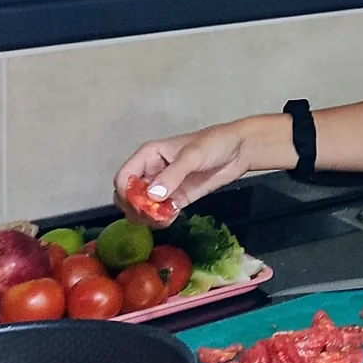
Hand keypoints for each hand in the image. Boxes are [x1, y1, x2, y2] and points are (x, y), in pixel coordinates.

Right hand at [113, 122, 259, 226]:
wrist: (240, 150)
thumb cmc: (214, 144)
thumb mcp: (193, 156)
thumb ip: (173, 174)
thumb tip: (152, 195)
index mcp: (148, 156)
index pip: (123, 178)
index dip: (125, 193)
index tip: (139, 205)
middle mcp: (151, 172)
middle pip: (128, 196)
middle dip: (135, 209)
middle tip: (150, 216)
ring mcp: (163, 187)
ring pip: (143, 207)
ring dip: (148, 217)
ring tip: (163, 219)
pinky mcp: (176, 198)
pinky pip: (160, 212)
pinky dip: (161, 219)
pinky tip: (172, 217)